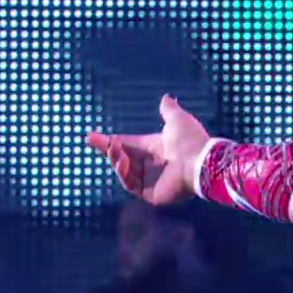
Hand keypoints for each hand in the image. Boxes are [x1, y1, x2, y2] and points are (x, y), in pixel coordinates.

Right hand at [86, 95, 212, 206]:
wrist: (200, 160)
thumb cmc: (190, 140)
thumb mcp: (177, 119)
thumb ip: (168, 110)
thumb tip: (165, 98)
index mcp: (154, 148)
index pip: (127, 144)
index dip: (110, 141)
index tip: (91, 137)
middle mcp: (151, 165)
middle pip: (122, 158)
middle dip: (108, 150)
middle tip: (97, 141)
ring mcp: (150, 181)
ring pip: (124, 171)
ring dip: (116, 159)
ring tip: (114, 149)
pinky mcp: (151, 194)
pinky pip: (131, 184)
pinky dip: (124, 174)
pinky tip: (121, 162)